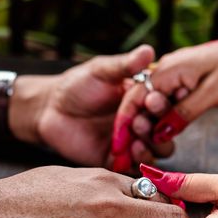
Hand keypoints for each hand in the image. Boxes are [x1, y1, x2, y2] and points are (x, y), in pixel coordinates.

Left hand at [15, 46, 173, 166]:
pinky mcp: (118, 160)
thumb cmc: (77, 85)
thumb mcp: (101, 71)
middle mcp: (143, 121)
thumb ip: (124, 65)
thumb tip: (148, 51)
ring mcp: (133, 142)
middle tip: (141, 120)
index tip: (156, 99)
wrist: (50, 109)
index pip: (167, 103)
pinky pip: (136, 166)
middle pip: (167, 130)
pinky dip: (138, 162)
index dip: (166, 103)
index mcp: (144, 99)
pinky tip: (131, 153)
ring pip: (157, 150)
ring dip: (152, 145)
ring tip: (138, 138)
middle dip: (161, 127)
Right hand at [113, 29, 217, 149]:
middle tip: (126, 156)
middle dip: (132, 130)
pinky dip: (161, 123)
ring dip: (146, 129)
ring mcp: (174, 78)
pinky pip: (166, 106)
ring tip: (140, 153)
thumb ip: (184, 113)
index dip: (124, 123)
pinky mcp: (183, 86)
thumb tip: (160, 134)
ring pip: (152, 107)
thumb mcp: (212, 93)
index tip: (118, 147)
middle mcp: (166, 72)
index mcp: (168, 68)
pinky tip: (159, 139)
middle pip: (139, 104)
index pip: (135, 97)